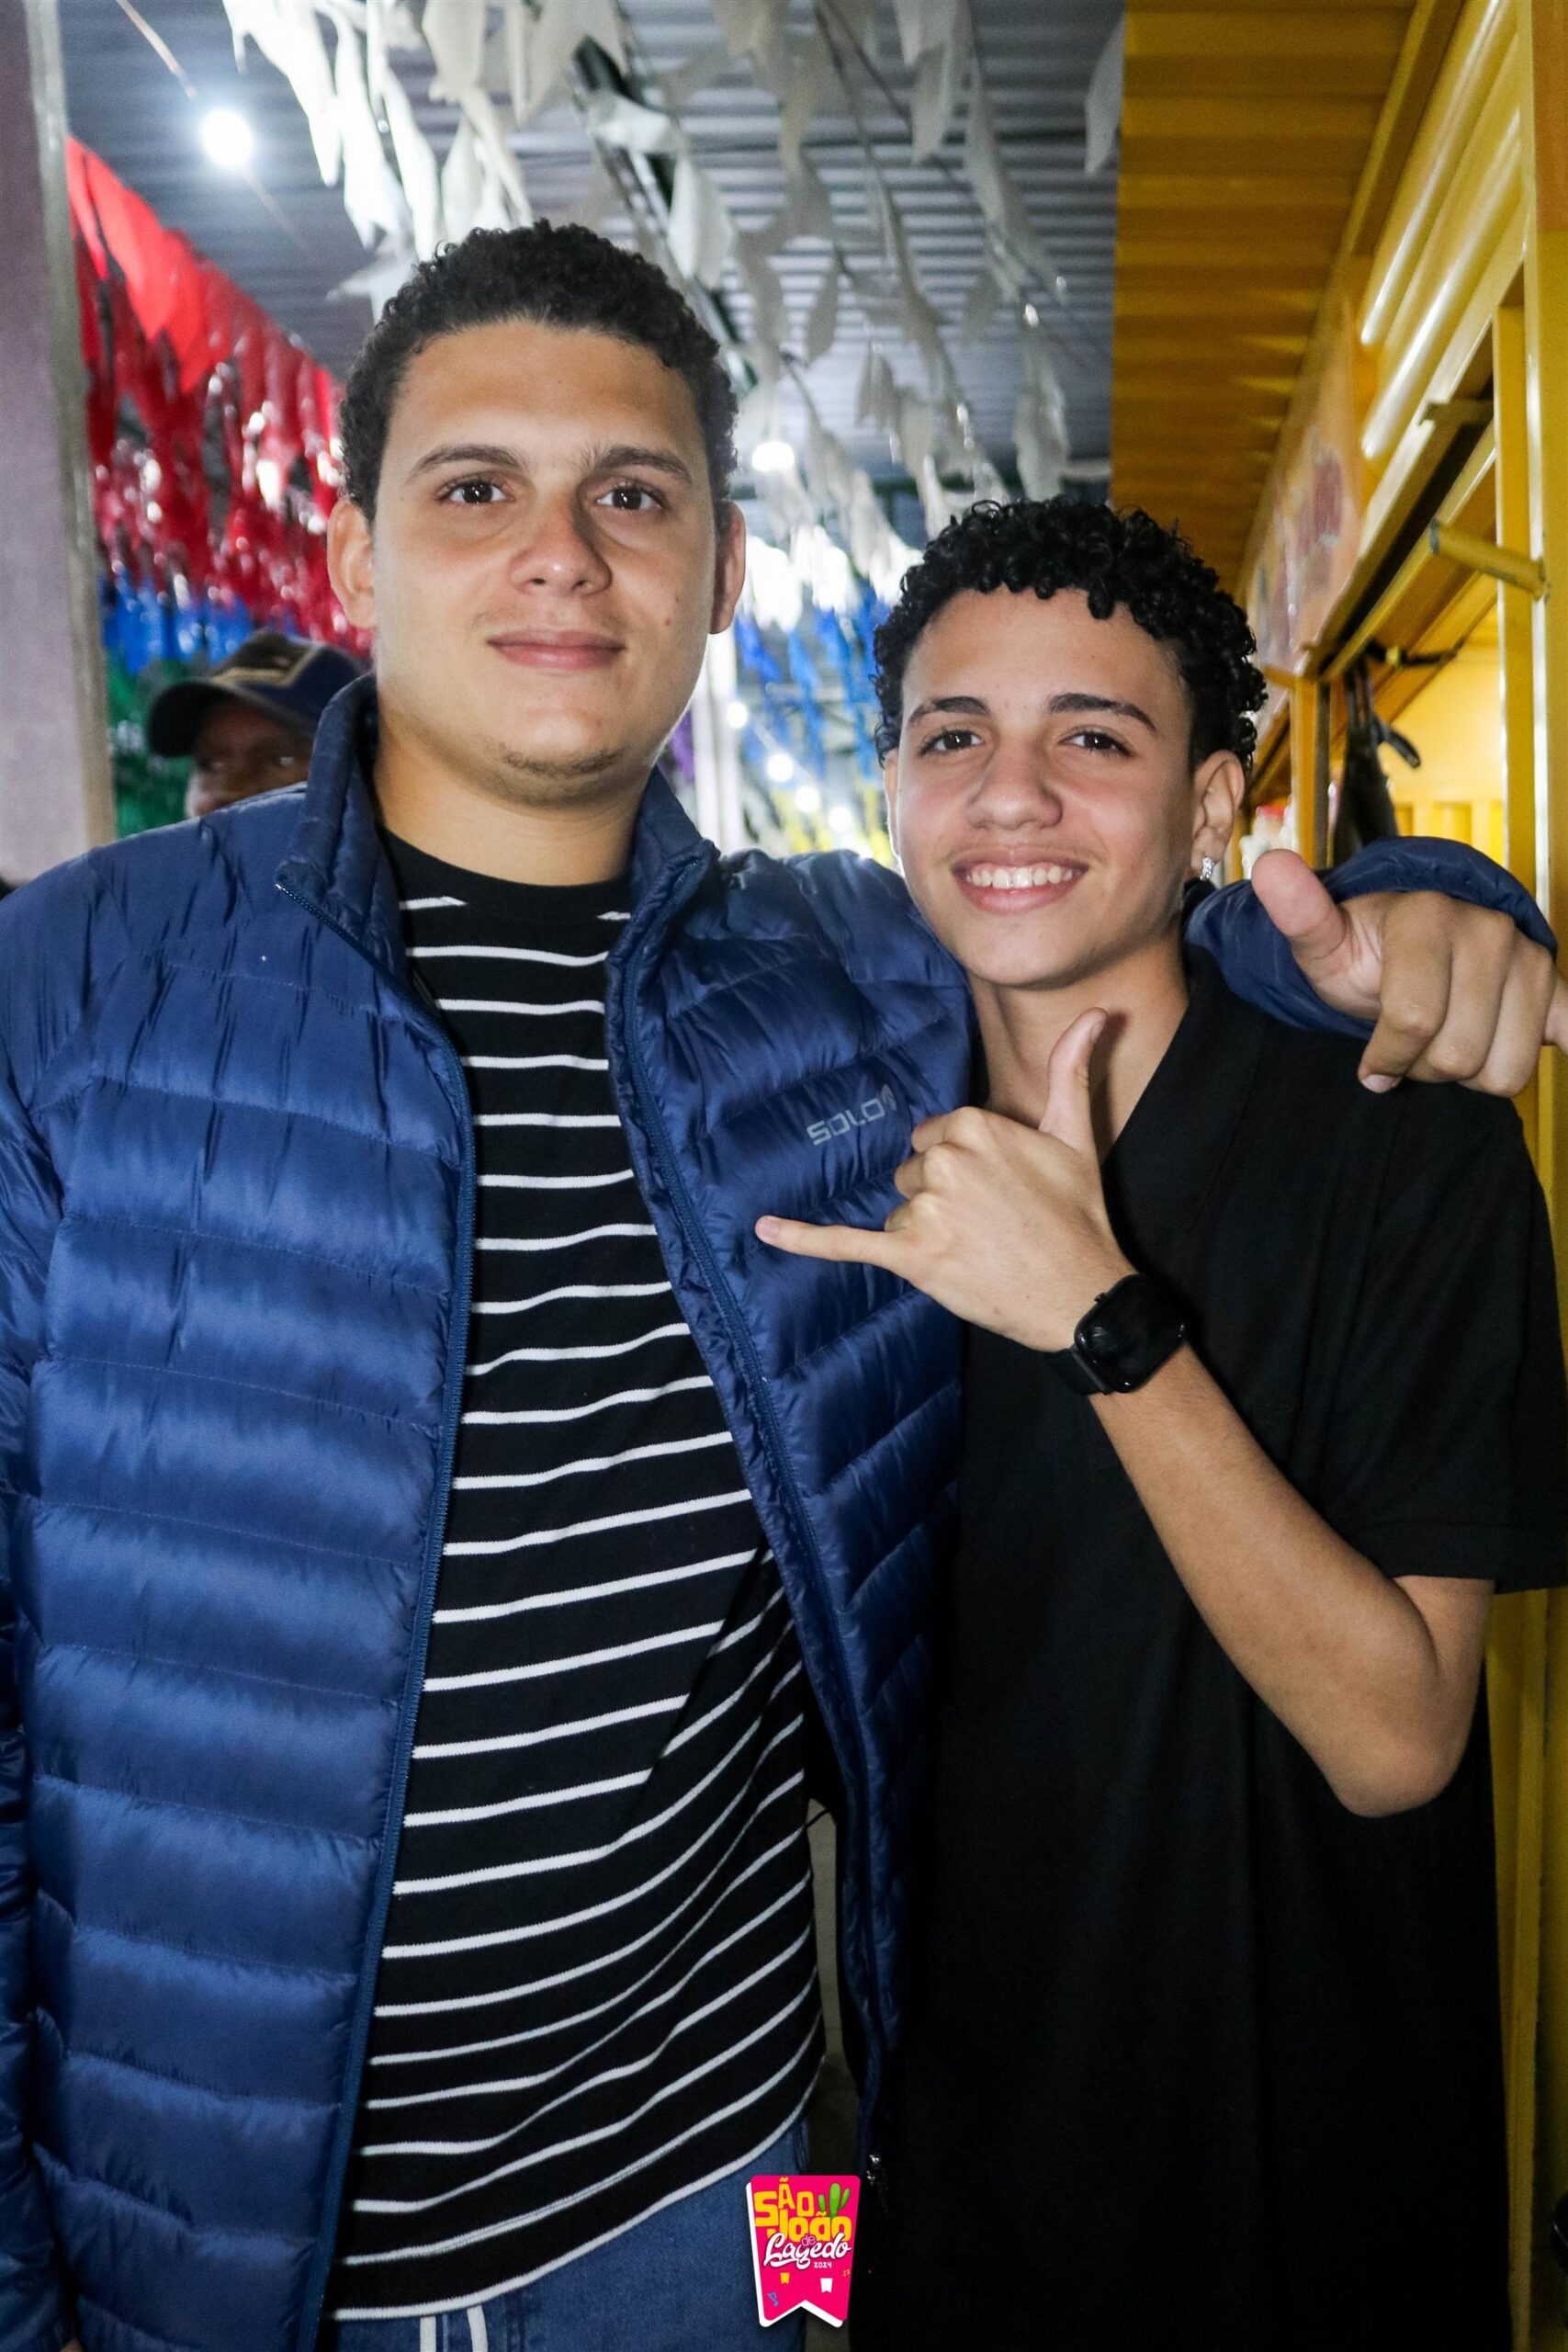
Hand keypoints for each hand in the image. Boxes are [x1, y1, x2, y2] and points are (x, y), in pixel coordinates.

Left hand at [756, 1009, 1132, 1349]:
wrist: (1080, 1293)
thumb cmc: (1078, 1213)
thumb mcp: (1077, 1134)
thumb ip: (1073, 1068)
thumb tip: (1099, 1011)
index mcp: (974, 1124)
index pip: (935, 1137)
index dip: (964, 1168)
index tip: (1000, 1191)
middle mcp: (943, 1160)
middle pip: (913, 1173)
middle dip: (941, 1199)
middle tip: (991, 1225)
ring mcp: (924, 1209)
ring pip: (898, 1212)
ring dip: (925, 1233)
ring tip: (976, 1250)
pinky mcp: (910, 1254)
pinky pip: (846, 1242)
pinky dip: (804, 1238)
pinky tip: (765, 1228)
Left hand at [1250, 847, 1567, 1092]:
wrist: (1412, 940)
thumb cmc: (1364, 950)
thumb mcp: (1322, 941)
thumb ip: (1300, 913)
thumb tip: (1272, 867)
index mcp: (1429, 916)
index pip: (1413, 1020)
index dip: (1386, 1058)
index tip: (1369, 1064)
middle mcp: (1489, 930)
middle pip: (1461, 1055)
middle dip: (1426, 1067)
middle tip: (1408, 1050)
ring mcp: (1530, 959)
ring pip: (1507, 1069)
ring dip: (1470, 1073)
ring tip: (1444, 1043)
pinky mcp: (1557, 988)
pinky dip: (1557, 1045)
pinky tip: (1541, 1046)